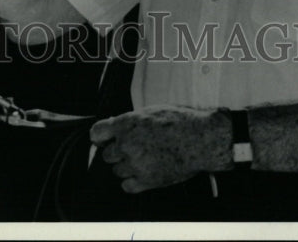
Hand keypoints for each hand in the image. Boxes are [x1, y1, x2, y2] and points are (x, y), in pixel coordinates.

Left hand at [90, 106, 231, 193]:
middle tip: (131, 148)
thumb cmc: (178, 121)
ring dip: (125, 166)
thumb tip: (114, 128)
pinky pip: (127, 186)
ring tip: (141, 159)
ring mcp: (137, 164)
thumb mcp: (149, 112)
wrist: (200, 139)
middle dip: (116, 151)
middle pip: (106, 155)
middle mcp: (127, 144)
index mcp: (126, 124)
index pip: (97, 133)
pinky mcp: (148, 181)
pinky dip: (131, 181)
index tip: (103, 139)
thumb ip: (128, 121)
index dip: (99, 137)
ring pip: (117, 170)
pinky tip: (141, 173)